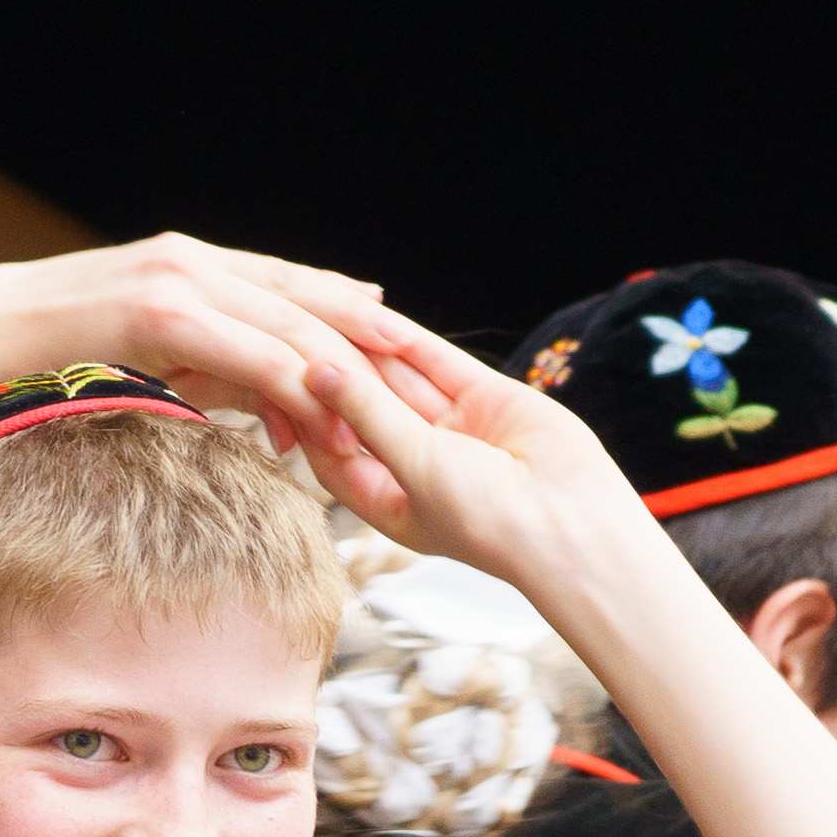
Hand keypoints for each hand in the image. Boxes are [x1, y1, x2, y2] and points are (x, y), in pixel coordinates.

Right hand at [0, 234, 409, 440]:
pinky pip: (245, 351)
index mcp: (188, 267)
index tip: (403, 342)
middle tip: (421, 378)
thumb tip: (275, 411)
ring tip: (381, 419)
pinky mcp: (156, 313)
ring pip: (285, 325)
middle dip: (367, 341)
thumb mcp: (143, 360)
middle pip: (303, 300)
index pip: (289, 286)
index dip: (350, 312)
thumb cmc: (42, 364)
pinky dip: (290, 385)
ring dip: (338, 374)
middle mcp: (189, 262)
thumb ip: (208, 370)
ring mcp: (174, 282)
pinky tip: (321, 417)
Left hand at [283, 322, 656, 585]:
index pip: (326, 447)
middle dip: (325, 371)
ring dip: (361, 347)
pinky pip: (433, 361)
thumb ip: (367, 413)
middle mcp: (413, 461)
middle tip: (282, 328)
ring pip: (393, 378)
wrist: (574, 526)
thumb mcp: (414, 467)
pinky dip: (404, 338)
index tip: (262, 375)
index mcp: (386, 499)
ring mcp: (448, 428)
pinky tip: (371, 311)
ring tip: (319, 309)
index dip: (297, 411)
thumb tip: (314, 368)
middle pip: (356, 407)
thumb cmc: (489, 525)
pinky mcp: (482, 397)